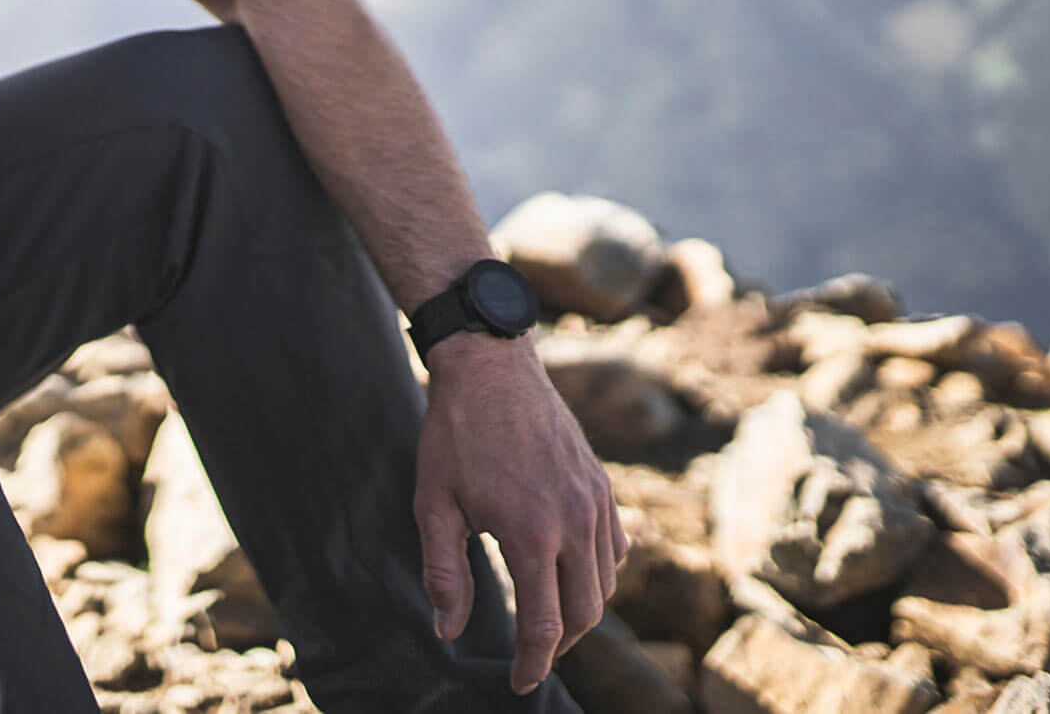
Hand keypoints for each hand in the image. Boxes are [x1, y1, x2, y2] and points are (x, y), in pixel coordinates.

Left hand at [415, 333, 623, 695]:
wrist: (491, 367)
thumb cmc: (454, 434)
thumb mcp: (434, 504)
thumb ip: (444, 572)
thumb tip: (449, 630)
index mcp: (531, 533)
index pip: (545, 627)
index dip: (532, 665)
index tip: (518, 682)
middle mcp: (574, 522)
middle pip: (584, 614)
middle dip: (559, 646)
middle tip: (529, 655)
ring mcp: (595, 502)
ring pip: (605, 584)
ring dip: (579, 611)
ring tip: (547, 619)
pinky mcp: (602, 485)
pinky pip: (615, 549)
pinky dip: (598, 573)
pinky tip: (569, 573)